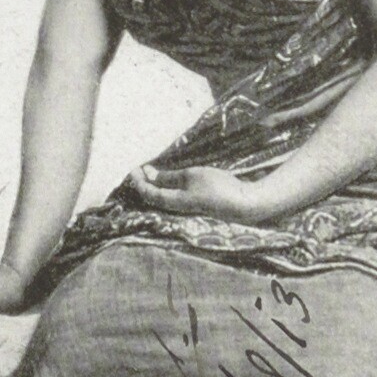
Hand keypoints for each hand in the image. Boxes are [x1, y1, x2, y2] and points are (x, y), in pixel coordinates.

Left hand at [128, 163, 270, 222]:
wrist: (243, 203)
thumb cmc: (217, 187)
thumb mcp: (191, 176)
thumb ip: (169, 177)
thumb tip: (149, 174)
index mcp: (173, 202)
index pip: (148, 193)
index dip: (139, 182)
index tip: (133, 168)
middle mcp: (177, 208)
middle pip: (153, 198)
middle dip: (144, 184)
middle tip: (139, 170)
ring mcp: (187, 207)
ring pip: (163, 198)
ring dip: (155, 185)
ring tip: (151, 172)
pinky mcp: (196, 204)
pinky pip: (174, 196)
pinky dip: (166, 187)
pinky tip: (169, 179)